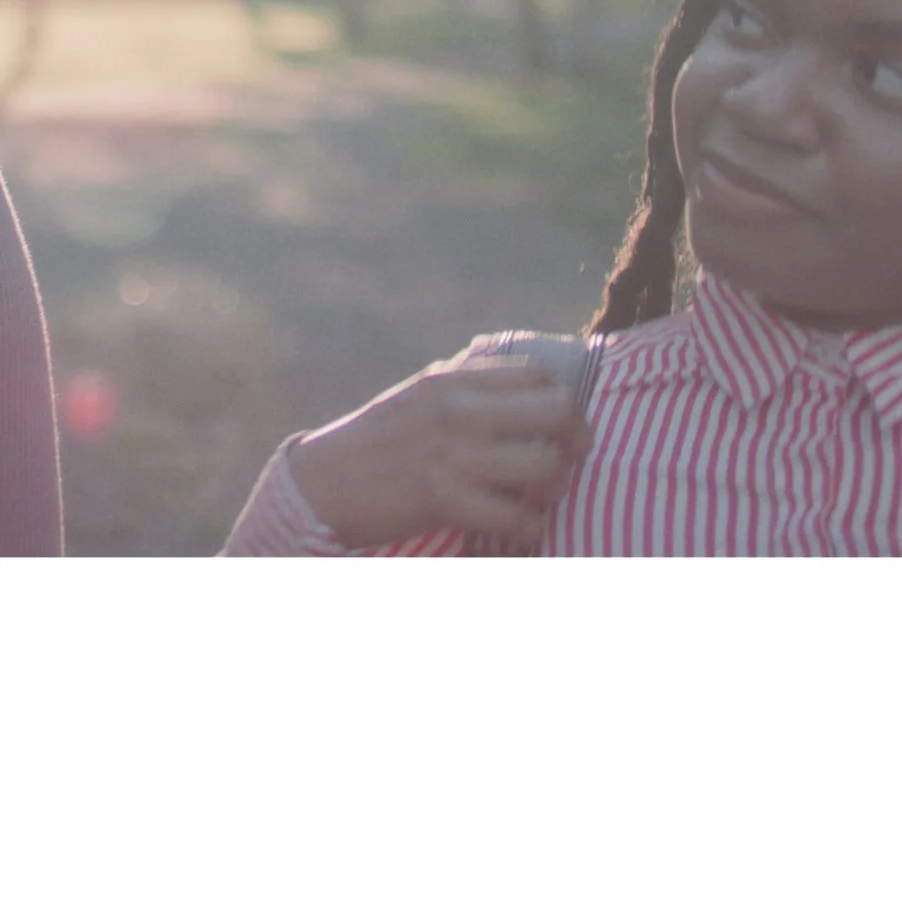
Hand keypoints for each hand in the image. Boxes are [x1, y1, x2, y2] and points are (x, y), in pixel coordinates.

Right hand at [285, 355, 593, 551]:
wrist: (324, 482)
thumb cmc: (378, 440)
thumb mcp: (420, 394)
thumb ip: (468, 384)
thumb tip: (525, 382)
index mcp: (452, 380)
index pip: (538, 375)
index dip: (565, 401)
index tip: (565, 427)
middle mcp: (457, 410)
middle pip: (557, 411)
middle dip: (577, 439)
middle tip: (568, 460)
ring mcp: (452, 455)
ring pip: (544, 465)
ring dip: (555, 486)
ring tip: (541, 496)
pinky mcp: (444, 499)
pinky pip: (516, 517)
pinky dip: (528, 526)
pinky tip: (519, 525)